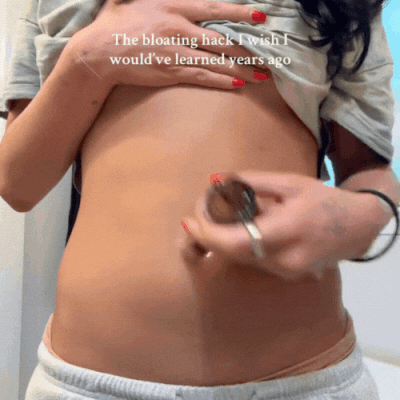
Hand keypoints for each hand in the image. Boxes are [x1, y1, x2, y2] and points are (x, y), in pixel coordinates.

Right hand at [67, 0, 269, 88]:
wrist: (99, 52)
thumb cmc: (115, 23)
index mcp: (173, 6)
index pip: (215, 8)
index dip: (240, 13)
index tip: (260, 17)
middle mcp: (179, 28)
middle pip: (222, 39)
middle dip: (248, 48)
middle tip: (269, 55)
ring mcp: (176, 51)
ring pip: (217, 60)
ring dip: (242, 68)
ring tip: (261, 76)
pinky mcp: (171, 71)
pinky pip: (203, 76)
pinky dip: (221, 80)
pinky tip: (238, 84)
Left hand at [181, 171, 381, 280]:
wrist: (357, 227)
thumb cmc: (323, 199)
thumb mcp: (289, 182)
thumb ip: (251, 182)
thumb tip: (215, 180)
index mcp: (289, 232)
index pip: (237, 242)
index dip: (208, 234)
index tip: (188, 221)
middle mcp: (286, 259)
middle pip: (233, 253)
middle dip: (208, 237)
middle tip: (195, 217)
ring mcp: (287, 272)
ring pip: (241, 259)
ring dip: (221, 241)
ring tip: (213, 218)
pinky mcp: (286, 275)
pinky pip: (253, 261)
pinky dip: (238, 246)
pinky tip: (236, 229)